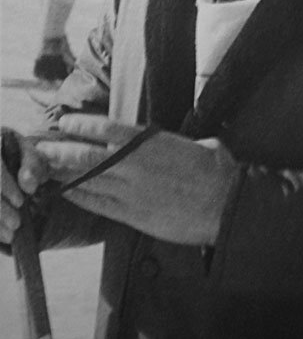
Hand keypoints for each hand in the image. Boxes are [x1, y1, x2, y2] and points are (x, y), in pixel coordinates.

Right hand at [0, 132, 48, 243]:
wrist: (1, 153)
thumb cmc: (13, 151)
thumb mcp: (27, 151)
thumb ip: (32, 164)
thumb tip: (29, 186)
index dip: (5, 185)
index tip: (21, 201)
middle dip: (0, 209)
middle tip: (16, 225)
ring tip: (10, 234)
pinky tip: (0, 236)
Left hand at [36, 114, 239, 244]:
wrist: (225, 205)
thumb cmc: (216, 171)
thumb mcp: (199, 144)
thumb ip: (179, 143)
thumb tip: (179, 143)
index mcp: (150, 142)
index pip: (106, 128)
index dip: (81, 125)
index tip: (65, 123)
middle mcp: (135, 165)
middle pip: (87, 156)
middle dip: (61, 151)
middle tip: (41, 148)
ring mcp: (132, 191)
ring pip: (88, 180)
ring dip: (64, 174)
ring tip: (45, 169)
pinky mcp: (134, 215)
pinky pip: (99, 205)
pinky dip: (80, 197)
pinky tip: (67, 192)